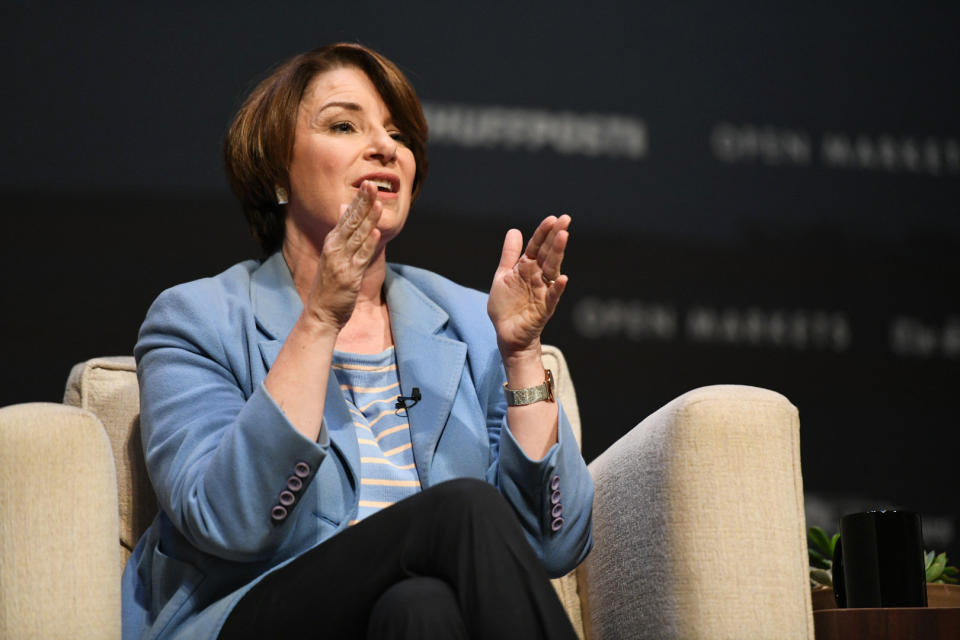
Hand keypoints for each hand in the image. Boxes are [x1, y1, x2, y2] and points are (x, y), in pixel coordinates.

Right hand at [303, 181, 382, 330]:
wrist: (320, 313)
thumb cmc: (329, 285)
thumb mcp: (333, 254)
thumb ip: (342, 232)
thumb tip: (345, 207)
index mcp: (332, 242)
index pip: (347, 216)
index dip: (358, 200)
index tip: (368, 184)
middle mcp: (334, 249)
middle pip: (351, 222)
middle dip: (362, 203)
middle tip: (371, 185)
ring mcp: (341, 262)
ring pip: (358, 237)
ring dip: (368, 220)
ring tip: (377, 204)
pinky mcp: (349, 277)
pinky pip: (361, 258)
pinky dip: (368, 246)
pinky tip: (376, 234)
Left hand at [487, 215, 569, 360]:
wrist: (506, 334)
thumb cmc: (506, 307)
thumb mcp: (503, 276)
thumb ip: (509, 255)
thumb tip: (515, 230)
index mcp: (526, 268)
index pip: (536, 247)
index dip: (543, 233)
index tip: (552, 218)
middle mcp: (537, 277)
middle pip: (547, 253)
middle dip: (555, 236)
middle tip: (565, 219)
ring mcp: (542, 291)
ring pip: (552, 269)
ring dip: (558, 253)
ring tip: (564, 236)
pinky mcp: (544, 308)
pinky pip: (552, 296)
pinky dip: (557, 288)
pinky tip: (563, 278)